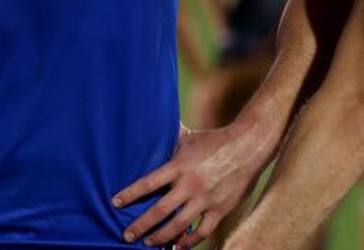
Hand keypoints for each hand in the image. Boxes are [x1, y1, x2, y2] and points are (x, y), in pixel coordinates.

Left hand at [113, 123, 271, 248]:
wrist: (248, 146)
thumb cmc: (215, 140)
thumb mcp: (189, 137)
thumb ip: (170, 139)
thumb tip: (151, 125)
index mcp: (180, 166)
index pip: (149, 183)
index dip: (131, 194)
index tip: (115, 203)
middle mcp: (191, 184)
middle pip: (160, 210)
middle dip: (141, 225)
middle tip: (127, 235)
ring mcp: (206, 199)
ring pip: (179, 225)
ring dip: (161, 237)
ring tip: (148, 243)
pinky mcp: (220, 209)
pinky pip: (202, 231)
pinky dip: (189, 241)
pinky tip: (179, 246)